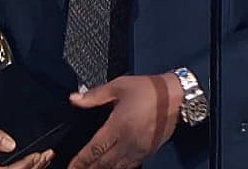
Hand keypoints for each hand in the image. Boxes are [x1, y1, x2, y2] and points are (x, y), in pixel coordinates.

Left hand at [66, 73, 182, 168]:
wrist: (175, 97)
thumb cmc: (148, 90)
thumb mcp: (118, 86)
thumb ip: (94, 95)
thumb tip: (75, 98)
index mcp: (118, 127)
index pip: (94, 150)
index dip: (81, 161)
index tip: (72, 167)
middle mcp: (128, 142)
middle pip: (103, 163)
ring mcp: (139, 149)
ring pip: (116, 168)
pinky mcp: (148, 151)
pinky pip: (130, 166)